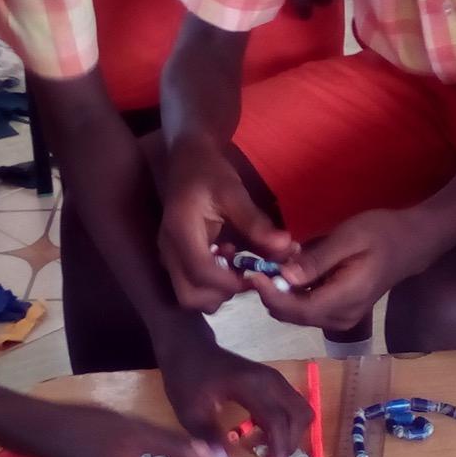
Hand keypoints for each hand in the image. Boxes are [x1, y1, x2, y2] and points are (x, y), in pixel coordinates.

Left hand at [159, 337, 310, 456]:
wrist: (189, 348)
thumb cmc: (187, 378)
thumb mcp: (190, 412)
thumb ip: (211, 440)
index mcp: (250, 385)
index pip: (277, 420)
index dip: (281, 449)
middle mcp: (269, 379)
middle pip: (299, 415)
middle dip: (291, 443)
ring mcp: (274, 378)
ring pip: (301, 409)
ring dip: (292, 433)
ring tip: (268, 451)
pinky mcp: (274, 381)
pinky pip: (292, 405)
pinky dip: (287, 424)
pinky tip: (264, 436)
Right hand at [160, 139, 295, 312]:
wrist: (188, 160)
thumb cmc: (210, 172)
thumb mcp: (234, 191)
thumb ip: (256, 221)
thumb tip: (286, 244)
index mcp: (180, 231)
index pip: (202, 273)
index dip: (232, 282)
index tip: (258, 275)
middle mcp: (169, 249)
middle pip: (189, 296)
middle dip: (222, 294)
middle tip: (247, 276)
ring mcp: (170, 255)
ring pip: (190, 294)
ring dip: (218, 290)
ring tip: (239, 266)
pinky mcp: (176, 257)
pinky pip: (192, 283)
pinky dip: (213, 283)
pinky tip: (231, 259)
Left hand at [257, 209, 424, 332]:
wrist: (411, 243)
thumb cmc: (381, 234)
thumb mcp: (348, 237)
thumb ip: (317, 260)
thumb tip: (284, 276)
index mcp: (346, 299)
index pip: (297, 308)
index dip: (271, 293)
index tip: (254, 272)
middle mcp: (341, 317)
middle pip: (292, 315)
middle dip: (271, 293)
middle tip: (260, 264)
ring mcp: (341, 319)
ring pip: (296, 314)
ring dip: (280, 293)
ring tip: (274, 264)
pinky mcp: (338, 314)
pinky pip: (306, 309)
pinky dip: (292, 293)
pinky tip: (291, 271)